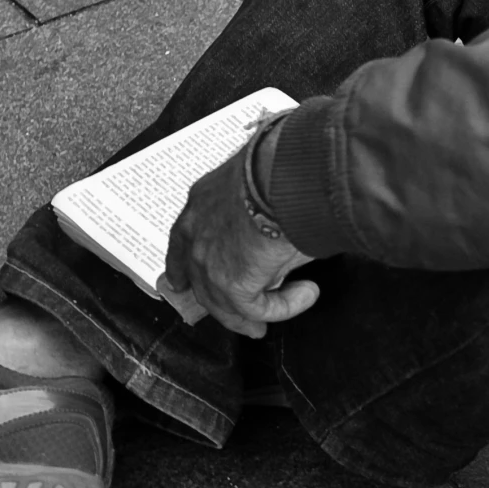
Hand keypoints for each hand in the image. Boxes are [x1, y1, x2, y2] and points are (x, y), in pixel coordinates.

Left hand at [159, 136, 318, 338]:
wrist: (287, 173)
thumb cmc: (284, 167)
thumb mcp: (264, 185)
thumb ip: (260, 214)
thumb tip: (278, 236)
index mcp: (201, 202)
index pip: (182, 239)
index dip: (181, 265)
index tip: (180, 283)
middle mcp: (197, 234)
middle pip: (200, 279)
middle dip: (220, 303)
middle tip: (245, 320)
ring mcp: (209, 262)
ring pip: (225, 302)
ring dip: (259, 311)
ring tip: (291, 304)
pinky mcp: (232, 284)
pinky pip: (257, 308)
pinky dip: (285, 307)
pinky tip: (308, 293)